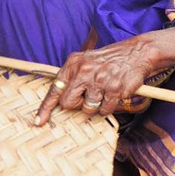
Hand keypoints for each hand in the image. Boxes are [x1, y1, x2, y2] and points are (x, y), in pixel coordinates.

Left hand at [33, 37, 156, 126]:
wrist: (135, 53)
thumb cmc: (107, 61)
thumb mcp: (85, 62)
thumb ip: (71, 78)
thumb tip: (59, 102)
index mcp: (73, 64)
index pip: (55, 89)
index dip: (45, 108)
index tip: (38, 122)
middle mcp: (84, 71)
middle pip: (68, 103)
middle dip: (76, 105)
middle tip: (87, 97)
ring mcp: (100, 80)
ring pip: (88, 108)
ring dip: (95, 106)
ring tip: (103, 92)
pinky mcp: (114, 89)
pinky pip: (105, 110)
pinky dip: (108, 107)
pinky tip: (113, 94)